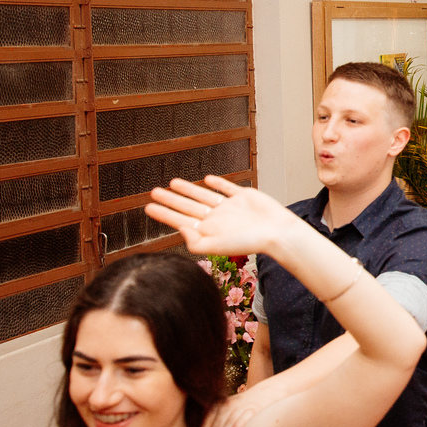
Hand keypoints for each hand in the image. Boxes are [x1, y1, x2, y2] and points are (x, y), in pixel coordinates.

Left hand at [146, 175, 296, 256]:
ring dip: (187, 189)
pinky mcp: (243, 197)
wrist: (277, 233)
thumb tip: (179, 228)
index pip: (180, 220)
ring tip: (172, 183)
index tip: (148, 207)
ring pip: (202, 196)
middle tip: (153, 192)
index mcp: (208, 231)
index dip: (163, 214)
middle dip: (169, 200)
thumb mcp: (218, 246)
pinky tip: (207, 179)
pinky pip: (226, 188)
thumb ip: (196, 242)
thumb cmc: (250, 243)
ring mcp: (229, 208)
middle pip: (187, 207)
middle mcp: (216, 219)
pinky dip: (216, 183)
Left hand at [193, 393, 262, 426]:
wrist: (269, 392)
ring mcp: (241, 406)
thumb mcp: (229, 415)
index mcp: (217, 408)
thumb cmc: (245, 411)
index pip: (206, 426)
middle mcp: (227, 406)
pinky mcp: (255, 407)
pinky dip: (238, 424)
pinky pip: (245, 416)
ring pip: (228, 424)